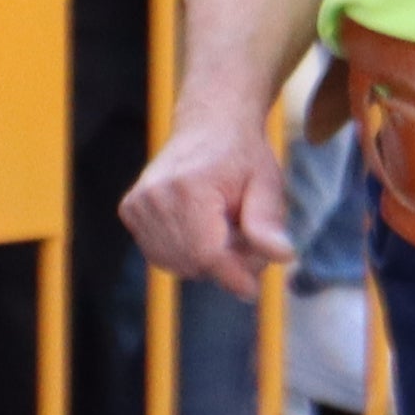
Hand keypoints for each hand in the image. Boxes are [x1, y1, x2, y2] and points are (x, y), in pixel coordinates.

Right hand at [122, 118, 298, 296]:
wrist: (209, 123)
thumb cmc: (243, 155)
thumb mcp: (267, 183)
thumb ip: (269, 223)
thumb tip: (283, 257)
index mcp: (189, 186)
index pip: (207, 253)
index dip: (232, 276)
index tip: (252, 291)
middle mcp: (155, 195)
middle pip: (193, 262)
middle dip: (225, 263)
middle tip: (247, 238)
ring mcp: (138, 203)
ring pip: (176, 263)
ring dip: (205, 259)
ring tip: (225, 227)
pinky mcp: (130, 210)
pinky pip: (161, 254)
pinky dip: (185, 252)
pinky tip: (202, 227)